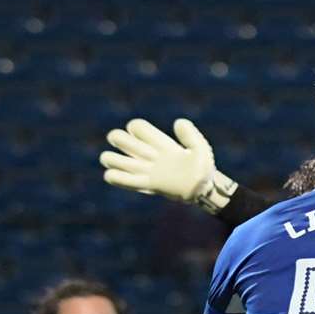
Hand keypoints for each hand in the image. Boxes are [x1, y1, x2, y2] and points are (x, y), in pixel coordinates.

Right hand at [99, 118, 237, 211]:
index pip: (137, 126)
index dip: (136, 128)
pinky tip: (127, 178)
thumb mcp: (200, 148)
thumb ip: (190, 135)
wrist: (203, 191)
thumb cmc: (203, 168)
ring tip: (128, 166)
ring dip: (111, 159)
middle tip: (134, 151)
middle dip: (117, 139)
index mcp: (158, 142)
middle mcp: (148, 154)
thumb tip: (177, 122)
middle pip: (118, 137)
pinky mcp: (145, 185)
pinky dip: (115, 178)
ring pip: (111, 158)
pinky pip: (119, 180)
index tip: (147, 138)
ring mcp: (144, 169)